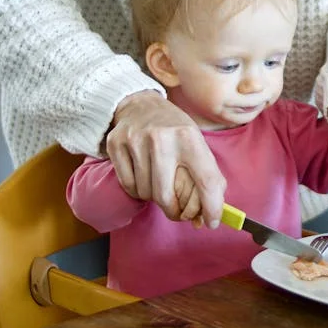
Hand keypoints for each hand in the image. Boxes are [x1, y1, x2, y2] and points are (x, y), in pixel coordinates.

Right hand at [106, 90, 225, 227]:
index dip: (211, 207)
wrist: (140, 104)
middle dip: (174, 212)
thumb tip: (210, 216)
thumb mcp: (197, 143)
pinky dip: (138, 190)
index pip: (206, 180)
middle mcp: (162, 138)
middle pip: (166, 196)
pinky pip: (128, 185)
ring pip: (145, 193)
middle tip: (178, 213)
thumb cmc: (174, 130)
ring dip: (154, 198)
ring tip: (159, 185)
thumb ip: (207, 176)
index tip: (212, 222)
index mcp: (189, 137)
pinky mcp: (116, 144)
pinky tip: (144, 178)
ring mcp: (136, 140)